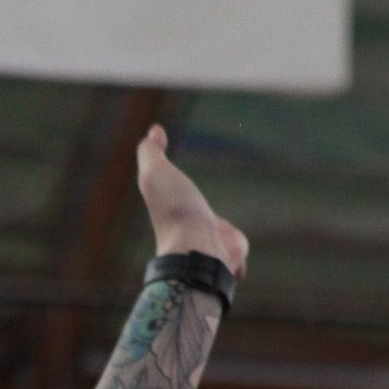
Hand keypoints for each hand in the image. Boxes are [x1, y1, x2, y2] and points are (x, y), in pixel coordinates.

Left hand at [136, 124, 247, 278]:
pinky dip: (237, 254)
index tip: (182, 194)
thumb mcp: (155, 173)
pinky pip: (238, 254)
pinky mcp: (232, 258)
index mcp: (177, 212)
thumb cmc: (176, 210)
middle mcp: (193, 232)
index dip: (180, 195)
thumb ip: (151, 152)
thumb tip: (154, 131)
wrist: (198, 250)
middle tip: (204, 222)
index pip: (180, 202)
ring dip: (225, 242)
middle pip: (205, 224)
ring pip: (224, 240)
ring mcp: (213, 247)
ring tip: (218, 243)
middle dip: (208, 223)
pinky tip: (233, 255)